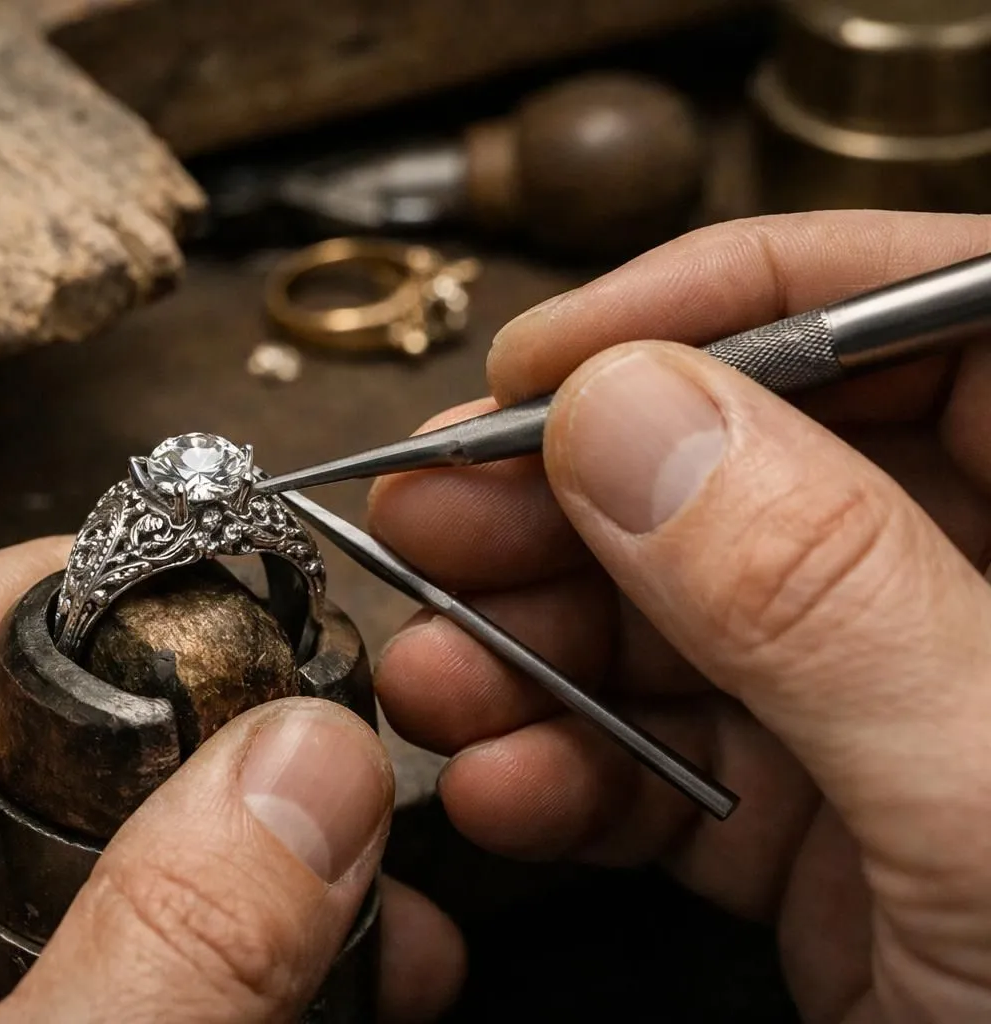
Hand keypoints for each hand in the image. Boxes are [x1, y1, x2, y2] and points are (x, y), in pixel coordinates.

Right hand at [369, 211, 990, 1021]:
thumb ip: (824, 597)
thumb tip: (634, 415)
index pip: (931, 312)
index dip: (733, 303)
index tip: (559, 356)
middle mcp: (989, 608)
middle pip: (761, 464)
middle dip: (575, 490)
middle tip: (434, 504)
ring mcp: (902, 720)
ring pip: (688, 618)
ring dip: (535, 641)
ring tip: (429, 666)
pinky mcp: (831, 831)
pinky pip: (675, 759)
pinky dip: (570, 770)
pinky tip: (501, 785)